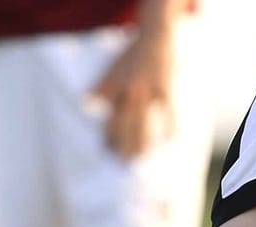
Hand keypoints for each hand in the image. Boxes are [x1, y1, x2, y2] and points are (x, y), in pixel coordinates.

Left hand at [90, 27, 174, 157]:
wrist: (154, 34)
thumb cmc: (132, 54)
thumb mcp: (112, 68)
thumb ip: (102, 88)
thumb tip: (85, 105)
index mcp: (113, 84)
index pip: (106, 117)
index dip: (106, 135)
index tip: (106, 150)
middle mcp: (126, 89)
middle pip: (121, 124)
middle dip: (120, 145)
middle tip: (120, 163)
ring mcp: (146, 90)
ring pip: (141, 123)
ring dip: (139, 143)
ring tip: (139, 159)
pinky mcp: (164, 88)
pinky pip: (167, 113)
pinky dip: (168, 128)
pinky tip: (169, 141)